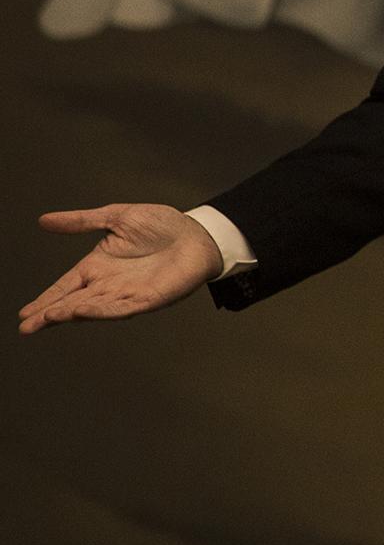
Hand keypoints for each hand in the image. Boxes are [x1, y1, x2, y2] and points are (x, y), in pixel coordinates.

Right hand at [18, 205, 222, 334]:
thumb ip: (81, 221)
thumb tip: (44, 220)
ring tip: (50, 316)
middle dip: (50, 314)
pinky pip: (122, 308)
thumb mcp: (115, 217)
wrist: (198, 232)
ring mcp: (128, 293)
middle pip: (73, 303)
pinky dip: (103, 310)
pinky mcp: (148, 299)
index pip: (65, 287)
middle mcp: (108, 284)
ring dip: (72, 312)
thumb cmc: (161, 225)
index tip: (24, 314)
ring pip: (94, 307)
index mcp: (97, 266)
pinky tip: (84, 311)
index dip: (45, 299)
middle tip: (26, 327)